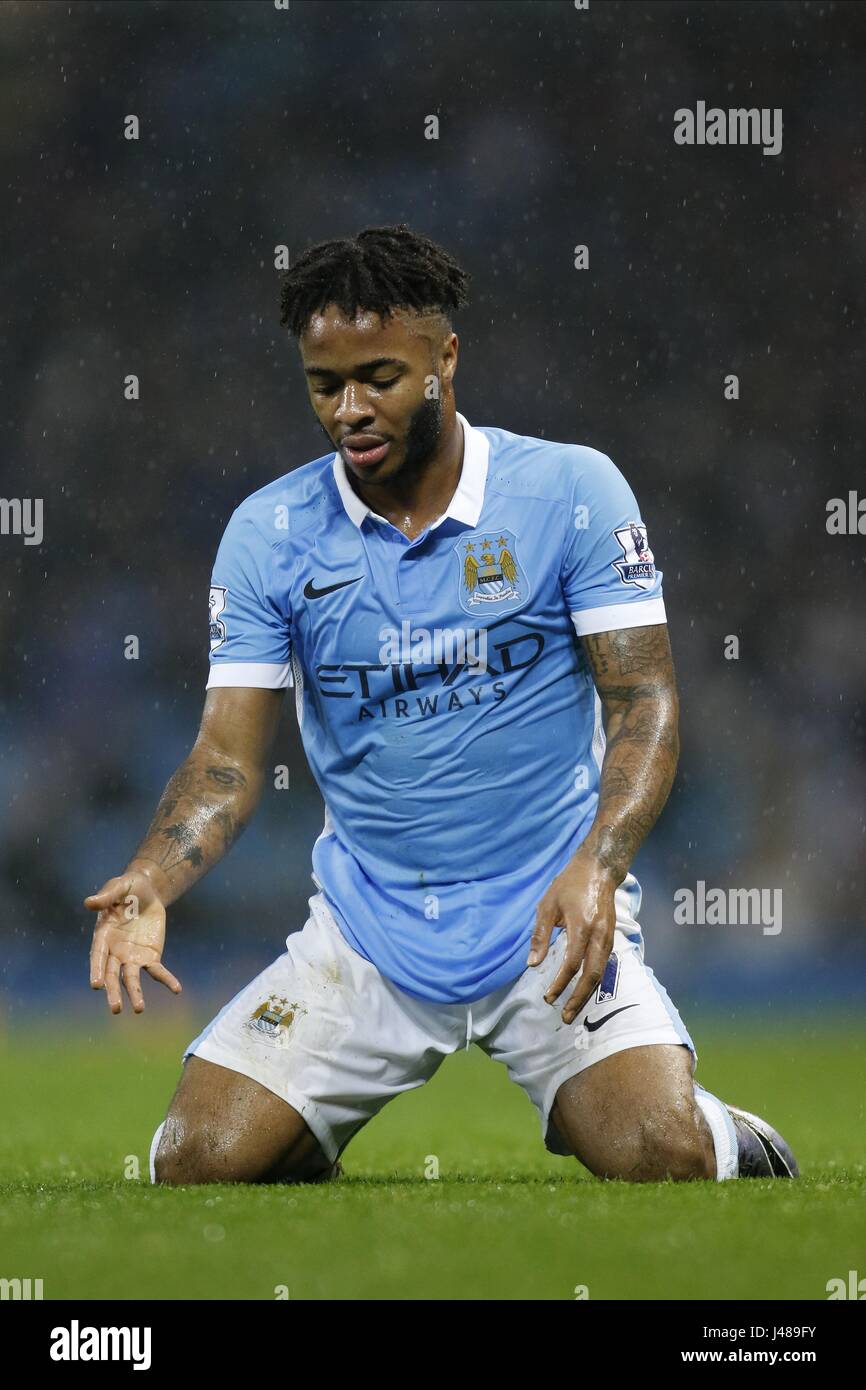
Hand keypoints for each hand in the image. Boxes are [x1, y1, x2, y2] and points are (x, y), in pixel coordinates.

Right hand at [85, 868, 181, 1014]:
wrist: (147, 890)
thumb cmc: (127, 887)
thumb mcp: (118, 886)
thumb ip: (106, 896)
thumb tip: (88, 903)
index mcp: (103, 935)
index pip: (98, 956)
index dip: (97, 969)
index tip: (96, 985)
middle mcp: (115, 951)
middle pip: (113, 974)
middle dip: (113, 992)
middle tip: (115, 1009)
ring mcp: (132, 956)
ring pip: (132, 979)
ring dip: (135, 993)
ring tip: (139, 1009)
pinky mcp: (150, 956)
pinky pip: (157, 971)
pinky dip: (166, 980)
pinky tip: (177, 989)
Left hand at [526, 853, 616, 1022]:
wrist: (599, 870)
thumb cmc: (568, 885)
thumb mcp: (548, 905)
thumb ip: (540, 935)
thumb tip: (532, 964)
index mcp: (582, 927)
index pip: (572, 963)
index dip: (560, 983)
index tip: (549, 998)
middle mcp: (599, 936)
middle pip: (592, 975)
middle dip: (578, 998)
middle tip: (565, 1017)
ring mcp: (609, 937)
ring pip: (601, 973)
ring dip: (587, 993)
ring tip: (574, 1009)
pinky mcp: (611, 937)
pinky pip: (604, 965)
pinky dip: (594, 981)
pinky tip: (584, 990)